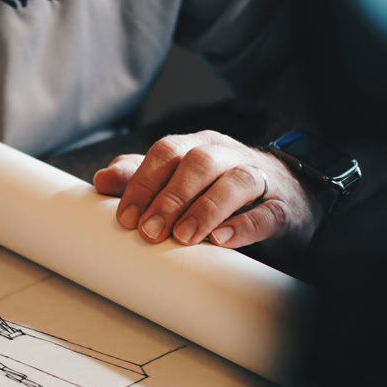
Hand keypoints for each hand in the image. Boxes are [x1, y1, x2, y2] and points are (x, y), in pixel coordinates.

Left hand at [92, 130, 324, 248]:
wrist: (285, 197)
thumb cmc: (216, 189)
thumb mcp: (177, 180)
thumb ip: (140, 178)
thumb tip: (101, 180)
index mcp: (196, 146)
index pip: (166, 152)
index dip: (143, 183)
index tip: (125, 218)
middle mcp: (227, 155)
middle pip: (198, 163)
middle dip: (169, 198)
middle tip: (149, 231)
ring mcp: (259, 178)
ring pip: (234, 181)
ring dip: (204, 209)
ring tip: (183, 237)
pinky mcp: (281, 207)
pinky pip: (266, 212)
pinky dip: (243, 226)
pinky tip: (222, 240)